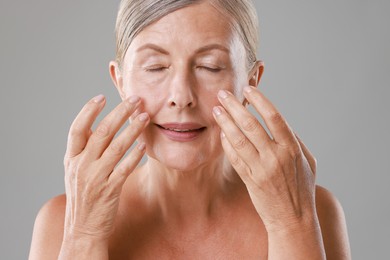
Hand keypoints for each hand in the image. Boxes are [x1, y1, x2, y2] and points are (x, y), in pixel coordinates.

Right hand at [63, 95, 148, 241]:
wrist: (82, 229)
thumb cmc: (82, 196)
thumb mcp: (75, 171)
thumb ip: (84, 150)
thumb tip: (97, 125)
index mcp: (71, 159)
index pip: (77, 129)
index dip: (88, 111)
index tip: (102, 97)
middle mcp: (81, 166)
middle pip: (101, 133)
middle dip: (119, 113)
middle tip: (135, 99)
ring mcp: (95, 178)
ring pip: (116, 147)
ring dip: (132, 129)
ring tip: (145, 116)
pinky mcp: (110, 190)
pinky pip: (125, 168)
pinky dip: (135, 155)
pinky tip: (144, 144)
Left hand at [213, 86, 317, 231]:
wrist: (293, 218)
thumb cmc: (302, 187)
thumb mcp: (307, 161)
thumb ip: (294, 140)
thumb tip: (277, 122)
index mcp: (292, 147)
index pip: (273, 116)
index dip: (259, 100)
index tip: (247, 89)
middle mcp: (276, 156)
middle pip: (250, 124)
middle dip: (234, 106)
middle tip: (223, 94)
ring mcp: (261, 168)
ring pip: (238, 139)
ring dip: (225, 122)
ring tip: (216, 110)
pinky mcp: (250, 179)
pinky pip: (234, 157)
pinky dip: (226, 143)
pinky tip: (221, 132)